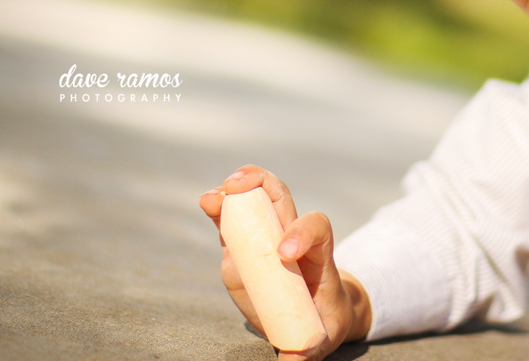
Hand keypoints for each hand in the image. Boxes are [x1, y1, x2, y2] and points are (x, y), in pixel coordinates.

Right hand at [199, 165, 371, 360]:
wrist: (316, 312)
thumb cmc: (320, 322)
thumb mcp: (319, 337)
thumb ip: (304, 349)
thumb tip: (292, 359)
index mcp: (316, 256)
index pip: (317, 229)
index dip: (302, 232)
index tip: (286, 252)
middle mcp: (290, 238)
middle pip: (282, 197)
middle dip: (263, 185)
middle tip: (240, 186)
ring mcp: (265, 236)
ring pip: (256, 200)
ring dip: (237, 188)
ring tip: (217, 195)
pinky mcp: (242, 245)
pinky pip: (232, 218)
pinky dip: (219, 206)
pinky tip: (208, 200)